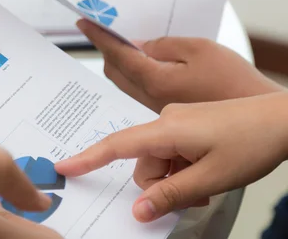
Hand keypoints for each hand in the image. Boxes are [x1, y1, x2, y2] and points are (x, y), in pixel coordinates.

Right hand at [56, 92, 287, 222]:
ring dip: (176, 178)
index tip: (64, 167)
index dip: (88, 159)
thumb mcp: (211, 178)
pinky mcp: (187, 125)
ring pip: (159, 161)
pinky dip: (183, 168)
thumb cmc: (252, 141)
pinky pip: (172, 152)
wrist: (283, 118)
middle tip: (196, 193)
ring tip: (207, 184)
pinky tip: (206, 172)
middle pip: (143, 164)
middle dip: (162, 185)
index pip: (117, 146)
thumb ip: (171, 195)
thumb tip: (138, 211)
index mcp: (166, 129)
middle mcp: (166, 120)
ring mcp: (177, 121)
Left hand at [76, 19, 283, 112]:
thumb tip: (137, 45)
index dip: (98, 36)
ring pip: (123, 84)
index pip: (116, 55)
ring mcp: (156, 107)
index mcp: (155, 80)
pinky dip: (131, 74)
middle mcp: (149, 97)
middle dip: (104, 51)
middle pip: (113, 73)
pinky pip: (137, 90)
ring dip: (117, 64)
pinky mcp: (166, 112)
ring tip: (119, 43)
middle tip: (101, 31)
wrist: (258, 117)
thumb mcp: (199, 49)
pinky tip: (141, 62)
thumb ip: (162, 46)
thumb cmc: (233, 80)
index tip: (83, 23)